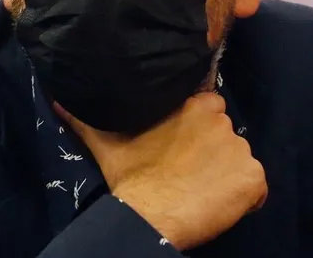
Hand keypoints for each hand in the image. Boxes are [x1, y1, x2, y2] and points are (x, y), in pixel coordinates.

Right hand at [55, 93, 266, 250]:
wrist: (148, 216)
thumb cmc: (129, 175)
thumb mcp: (104, 139)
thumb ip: (84, 115)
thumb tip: (56, 96)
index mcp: (195, 104)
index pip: (209, 107)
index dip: (197, 127)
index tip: (182, 143)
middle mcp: (222, 121)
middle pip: (225, 133)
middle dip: (212, 149)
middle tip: (188, 168)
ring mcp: (241, 151)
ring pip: (239, 158)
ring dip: (227, 172)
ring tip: (201, 187)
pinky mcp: (253, 180)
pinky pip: (256, 186)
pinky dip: (245, 196)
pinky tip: (219, 203)